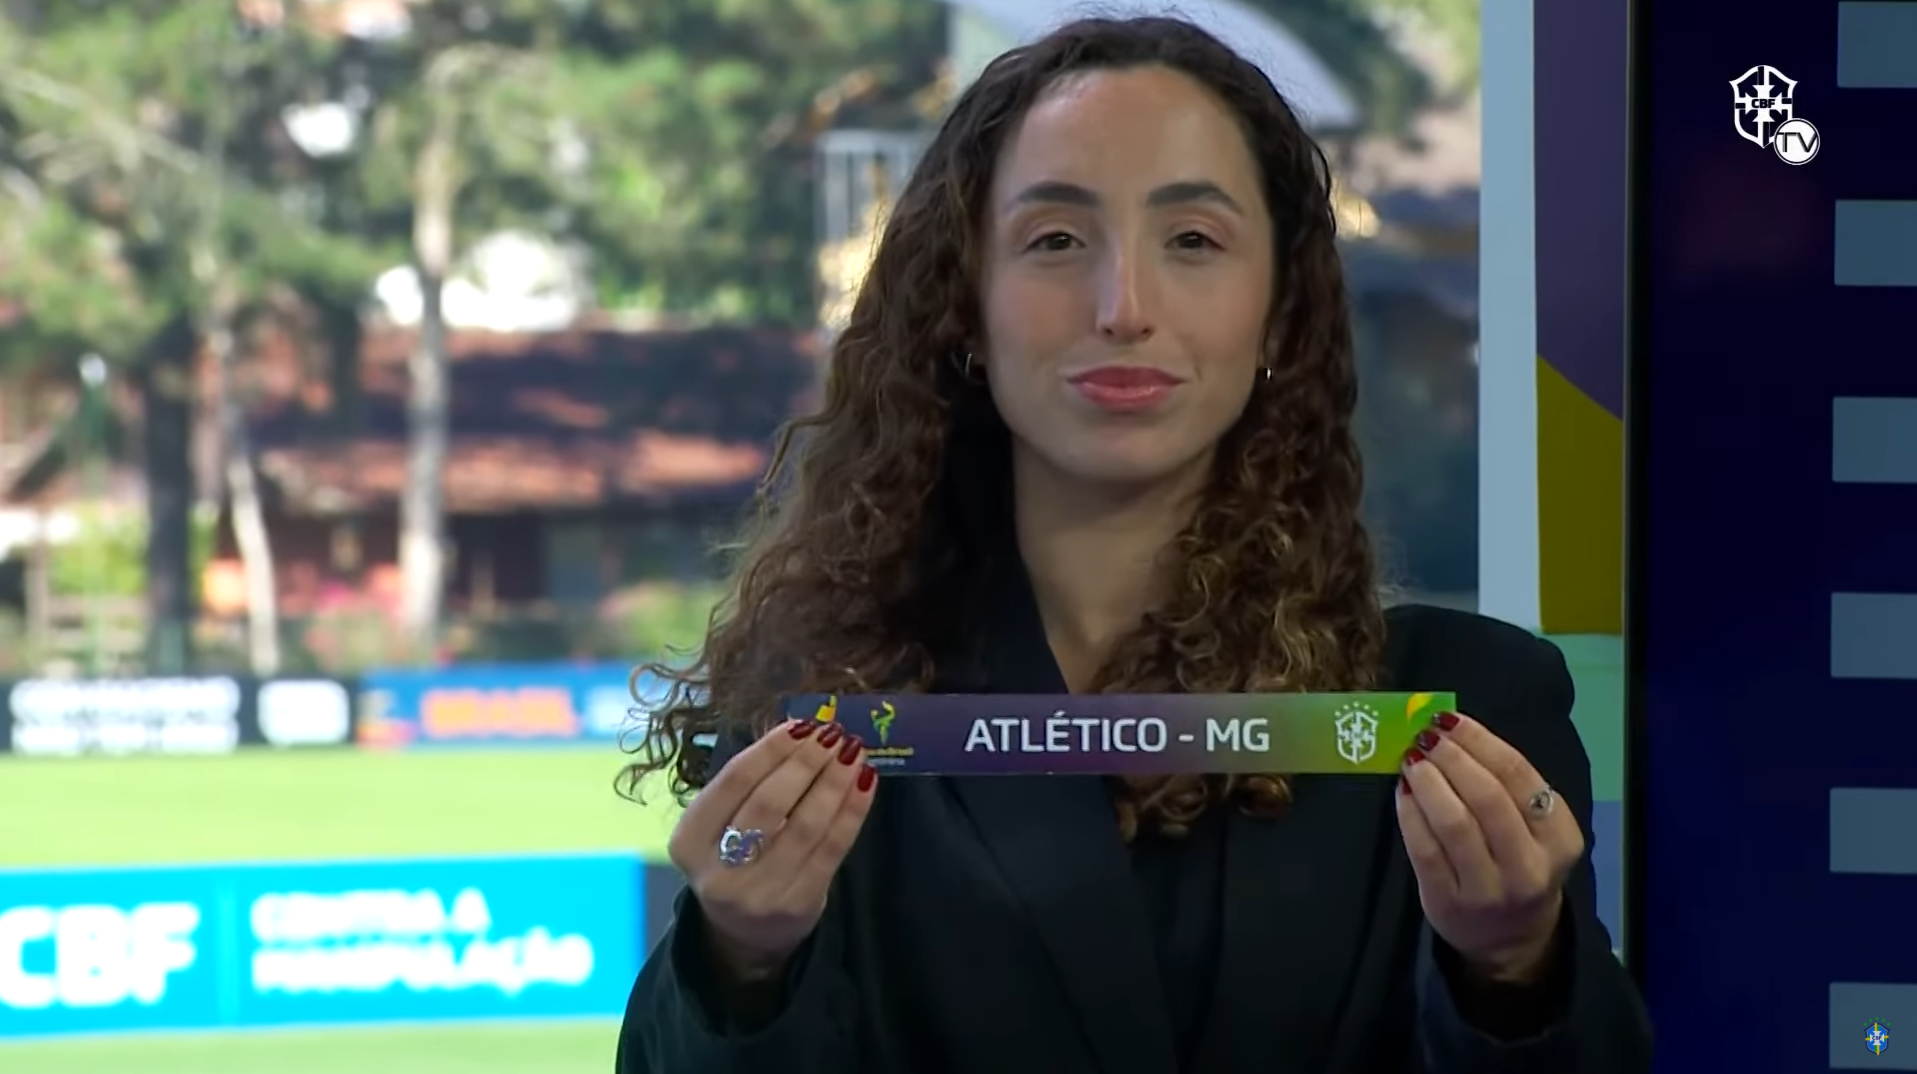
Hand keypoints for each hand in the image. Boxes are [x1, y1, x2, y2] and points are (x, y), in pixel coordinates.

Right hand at [667, 719, 877, 980]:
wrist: (744, 935)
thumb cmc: (733, 861)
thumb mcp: (720, 827)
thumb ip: (750, 785)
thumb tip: (802, 732)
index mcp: (689, 841)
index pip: (733, 782)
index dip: (771, 749)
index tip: (802, 724)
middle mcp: (718, 871)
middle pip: (769, 804)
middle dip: (806, 762)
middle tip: (833, 733)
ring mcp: (759, 893)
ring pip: (805, 826)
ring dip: (834, 782)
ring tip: (853, 751)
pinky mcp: (798, 906)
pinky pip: (832, 850)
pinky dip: (852, 811)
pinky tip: (865, 782)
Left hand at [1396, 711, 1581, 983]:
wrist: (1510, 939)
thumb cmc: (1519, 866)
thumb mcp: (1534, 831)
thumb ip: (1506, 787)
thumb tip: (1452, 731)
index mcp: (1560, 838)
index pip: (1520, 776)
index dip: (1480, 741)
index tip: (1450, 719)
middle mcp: (1529, 865)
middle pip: (1487, 798)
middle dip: (1452, 758)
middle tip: (1425, 737)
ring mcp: (1488, 889)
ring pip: (1455, 823)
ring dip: (1428, 782)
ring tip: (1411, 759)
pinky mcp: (1448, 902)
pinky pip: (1424, 849)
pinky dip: (1410, 814)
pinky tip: (1402, 792)